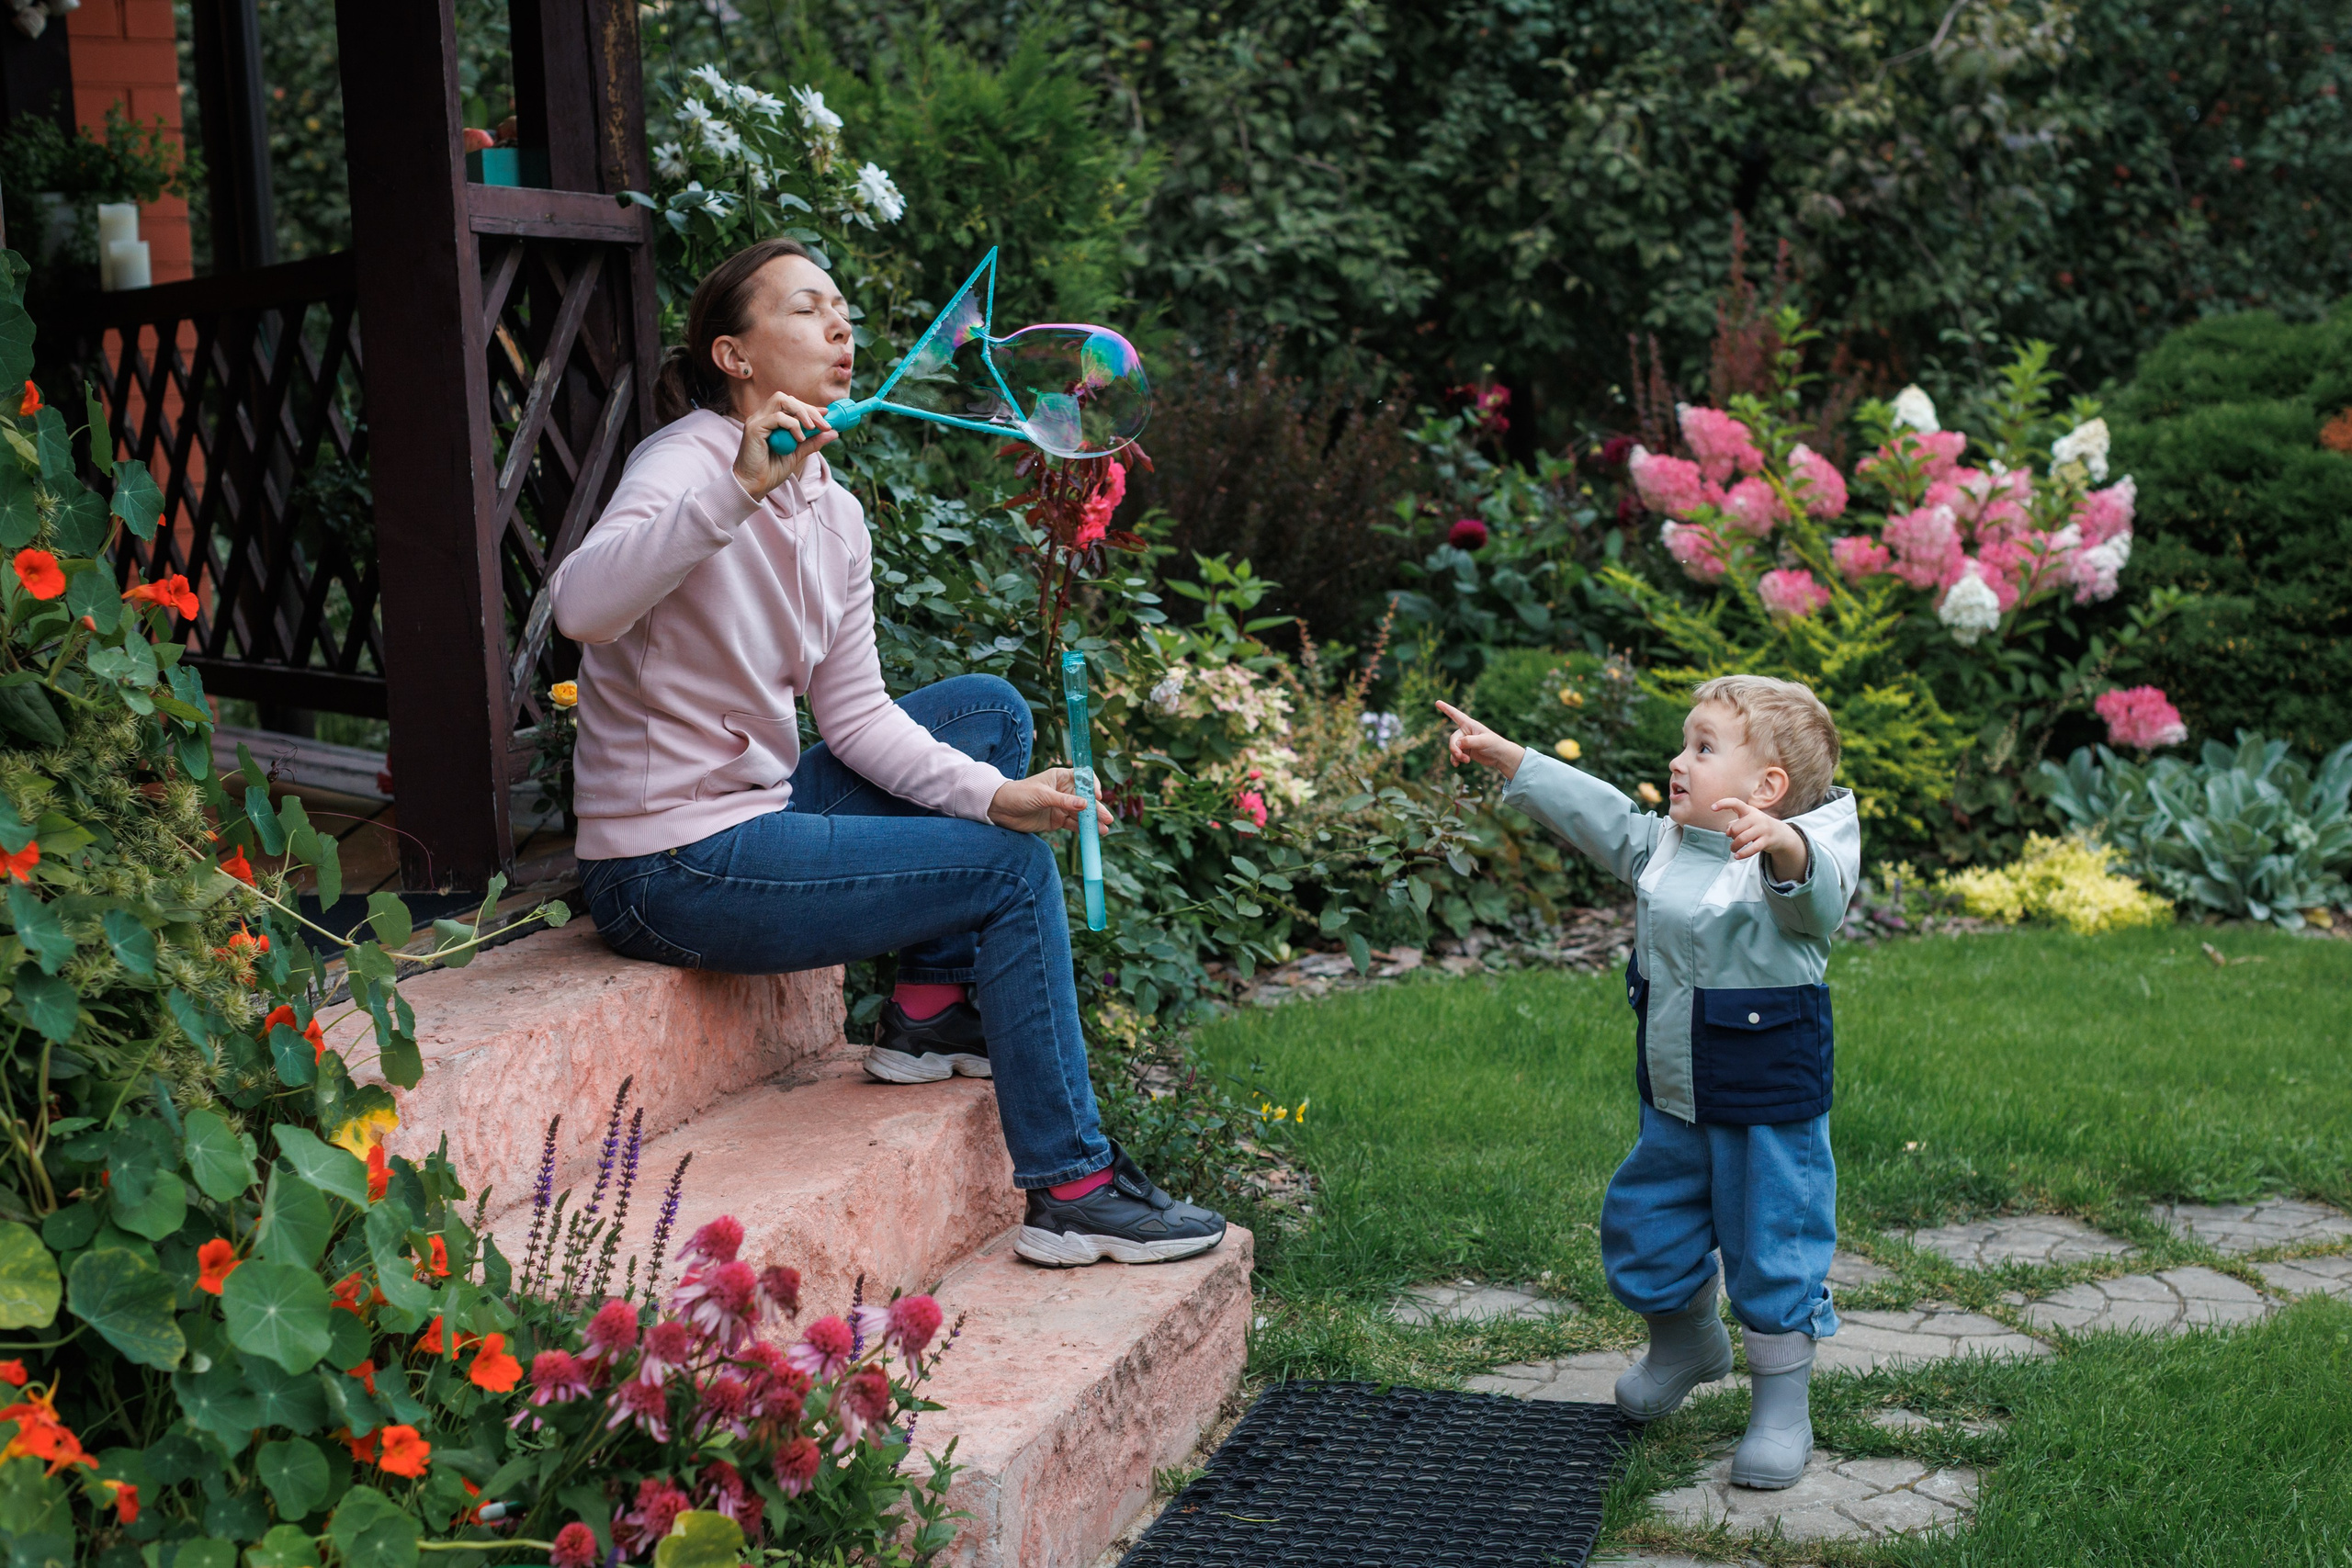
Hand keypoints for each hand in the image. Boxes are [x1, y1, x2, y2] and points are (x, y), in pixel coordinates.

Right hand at [732, 391, 836, 499]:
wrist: (754, 485)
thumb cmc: (771, 471)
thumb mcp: (797, 454)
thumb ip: (812, 442)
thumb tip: (833, 432)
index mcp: (771, 420)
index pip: (791, 404)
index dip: (810, 408)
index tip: (827, 416)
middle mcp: (762, 416)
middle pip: (787, 398)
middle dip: (809, 409)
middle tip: (823, 424)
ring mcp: (757, 420)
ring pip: (781, 400)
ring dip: (801, 412)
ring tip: (811, 428)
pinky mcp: (754, 428)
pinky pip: (776, 417)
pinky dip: (792, 425)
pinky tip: (799, 438)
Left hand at [989, 768, 1115, 835]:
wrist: (1000, 810)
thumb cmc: (1019, 794)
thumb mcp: (1042, 795)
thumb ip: (1064, 801)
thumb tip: (1085, 804)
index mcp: (1061, 777)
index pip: (1083, 778)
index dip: (1092, 786)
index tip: (1096, 796)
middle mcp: (1064, 791)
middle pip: (1086, 799)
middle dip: (1097, 809)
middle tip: (1107, 819)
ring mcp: (1061, 806)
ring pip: (1081, 814)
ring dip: (1093, 822)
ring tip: (1104, 830)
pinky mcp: (1057, 820)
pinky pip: (1074, 824)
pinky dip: (1083, 829)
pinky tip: (1093, 834)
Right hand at [1434, 701, 1526, 778]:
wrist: (1500, 756)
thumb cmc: (1494, 744)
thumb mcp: (1483, 741)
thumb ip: (1470, 741)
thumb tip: (1457, 744)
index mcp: (1470, 724)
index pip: (1455, 715)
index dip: (1446, 708)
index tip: (1437, 702)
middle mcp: (1465, 732)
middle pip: (1452, 738)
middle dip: (1454, 748)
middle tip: (1460, 756)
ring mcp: (1465, 742)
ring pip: (1453, 748)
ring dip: (1456, 755)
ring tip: (1466, 761)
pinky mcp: (1465, 751)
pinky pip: (1455, 755)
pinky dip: (1455, 760)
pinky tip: (1457, 765)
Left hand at [1712, 796, 1809, 881]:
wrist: (1780, 833)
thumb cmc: (1757, 826)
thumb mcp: (1747, 821)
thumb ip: (1734, 824)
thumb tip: (1728, 832)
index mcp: (1750, 810)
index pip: (1736, 803)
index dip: (1723, 804)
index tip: (1712, 808)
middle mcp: (1757, 818)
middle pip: (1736, 828)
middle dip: (1731, 836)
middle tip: (1733, 840)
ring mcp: (1763, 829)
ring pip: (1742, 838)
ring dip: (1734, 846)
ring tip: (1733, 849)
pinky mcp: (1767, 841)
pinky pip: (1752, 848)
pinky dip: (1743, 854)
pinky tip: (1737, 857)